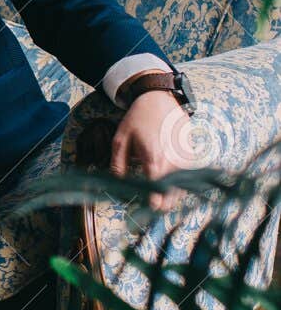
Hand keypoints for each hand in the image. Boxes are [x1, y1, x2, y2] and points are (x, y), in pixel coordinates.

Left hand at [110, 93, 190, 211]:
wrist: (160, 99)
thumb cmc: (138, 119)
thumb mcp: (120, 140)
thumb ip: (118, 166)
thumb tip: (118, 186)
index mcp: (155, 160)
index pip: (158, 194)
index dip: (151, 206)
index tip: (143, 210)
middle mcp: (174, 162)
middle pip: (172, 198)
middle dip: (159, 205)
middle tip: (146, 204)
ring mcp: (186, 160)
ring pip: (182, 192)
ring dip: (169, 197)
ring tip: (155, 194)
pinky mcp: (192, 156)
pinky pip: (187, 180)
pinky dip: (178, 186)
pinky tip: (166, 183)